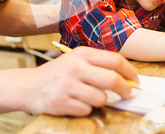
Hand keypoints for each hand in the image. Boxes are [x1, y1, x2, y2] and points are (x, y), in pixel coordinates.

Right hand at [22, 47, 138, 115]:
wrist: (27, 86)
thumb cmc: (57, 74)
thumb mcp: (75, 61)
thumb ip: (98, 66)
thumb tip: (127, 79)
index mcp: (81, 54)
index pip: (114, 60)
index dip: (130, 71)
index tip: (136, 80)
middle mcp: (74, 67)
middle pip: (112, 79)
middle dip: (125, 89)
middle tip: (128, 94)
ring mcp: (67, 85)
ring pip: (101, 98)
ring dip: (101, 101)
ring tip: (90, 98)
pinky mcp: (60, 102)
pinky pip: (86, 110)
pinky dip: (85, 109)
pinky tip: (76, 103)